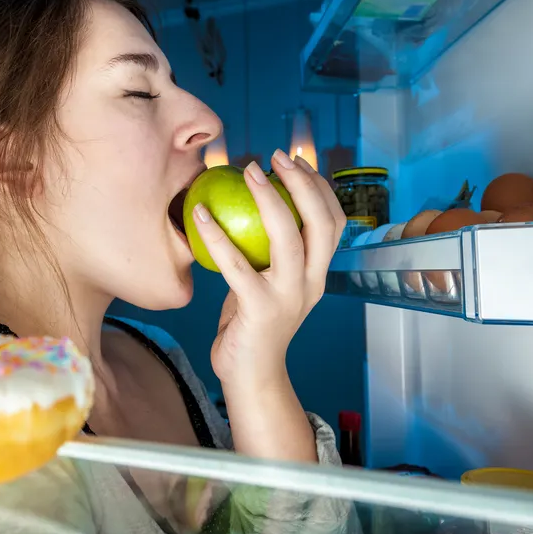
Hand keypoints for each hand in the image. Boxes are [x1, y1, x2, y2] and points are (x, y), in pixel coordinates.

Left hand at [192, 150, 345, 388]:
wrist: (251, 377)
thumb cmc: (252, 324)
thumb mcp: (267, 283)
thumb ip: (268, 252)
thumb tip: (248, 206)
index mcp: (318, 275)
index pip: (334, 222)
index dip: (319, 187)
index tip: (294, 162)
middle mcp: (311, 284)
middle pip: (321, 223)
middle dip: (303, 183)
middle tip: (275, 157)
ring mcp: (288, 297)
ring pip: (288, 238)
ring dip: (269, 198)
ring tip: (248, 171)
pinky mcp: (259, 309)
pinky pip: (236, 264)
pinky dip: (216, 234)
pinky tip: (198, 213)